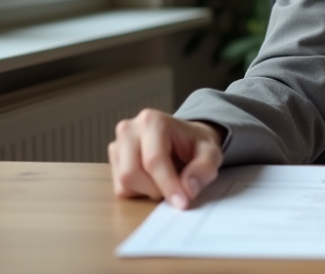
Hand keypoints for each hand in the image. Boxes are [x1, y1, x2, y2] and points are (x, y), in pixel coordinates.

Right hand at [108, 108, 223, 209]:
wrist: (183, 139)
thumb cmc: (195, 144)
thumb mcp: (211, 152)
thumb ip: (205, 167)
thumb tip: (188, 188)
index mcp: (153, 122)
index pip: (154, 160)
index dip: (168, 185)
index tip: (182, 202)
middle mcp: (129, 130)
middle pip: (131, 173)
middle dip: (156, 189)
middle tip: (175, 191)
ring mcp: (117, 145)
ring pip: (124, 184)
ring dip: (147, 192)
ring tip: (166, 181)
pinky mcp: (113, 161)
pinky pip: (121, 189)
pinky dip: (139, 192)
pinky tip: (153, 181)